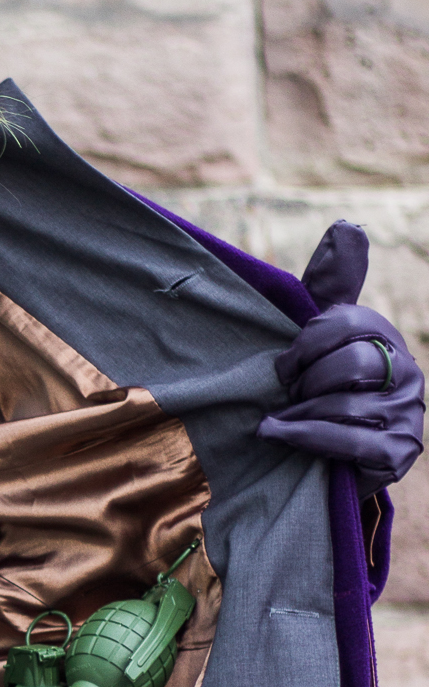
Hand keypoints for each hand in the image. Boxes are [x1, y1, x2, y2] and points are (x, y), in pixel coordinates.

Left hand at [257, 220, 423, 494]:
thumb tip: (348, 227)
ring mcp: (408, 415)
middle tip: (288, 396)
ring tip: (282, 420)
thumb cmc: (318, 389)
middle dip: (306, 383)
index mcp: (387, 336)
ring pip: (346, 405)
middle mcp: (409, 372)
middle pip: (350, 364)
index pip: (347, 322)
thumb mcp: (321, 337)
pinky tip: (277, 435)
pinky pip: (347, 440)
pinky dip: (305, 437)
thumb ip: (330, 286)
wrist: (323, 458)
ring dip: (301, 414)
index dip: (306, 344)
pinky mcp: (398, 453)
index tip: (282, 366)